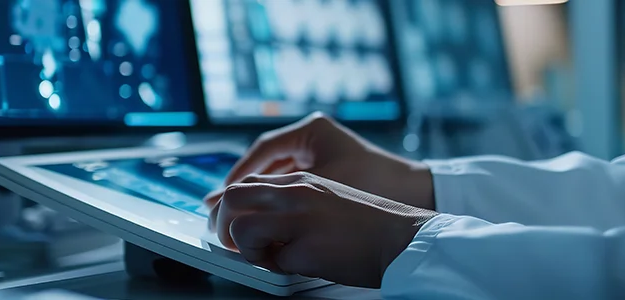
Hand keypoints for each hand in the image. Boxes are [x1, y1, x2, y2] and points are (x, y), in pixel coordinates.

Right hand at [205, 112, 434, 210]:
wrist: (417, 194)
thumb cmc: (375, 186)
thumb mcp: (322, 192)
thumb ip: (281, 201)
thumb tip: (244, 214)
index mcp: (312, 130)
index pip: (263, 150)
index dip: (238, 175)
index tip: (222, 196)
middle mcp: (316, 135)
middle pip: (268, 159)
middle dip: (243, 183)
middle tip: (219, 206)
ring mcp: (323, 150)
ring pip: (279, 170)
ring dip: (259, 190)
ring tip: (237, 211)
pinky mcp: (330, 166)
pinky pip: (294, 179)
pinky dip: (278, 194)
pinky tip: (266, 212)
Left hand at [210, 172, 438, 287]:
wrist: (402, 238)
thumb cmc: (368, 224)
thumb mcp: (325, 196)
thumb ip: (292, 200)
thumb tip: (258, 218)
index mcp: (300, 180)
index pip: (244, 182)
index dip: (227, 206)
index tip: (226, 223)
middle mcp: (296, 193)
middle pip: (232, 198)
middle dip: (222, 225)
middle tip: (235, 244)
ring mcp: (300, 218)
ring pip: (241, 228)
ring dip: (247, 249)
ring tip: (269, 256)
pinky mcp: (307, 247)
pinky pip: (272, 261)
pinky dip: (277, 268)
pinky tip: (298, 265)